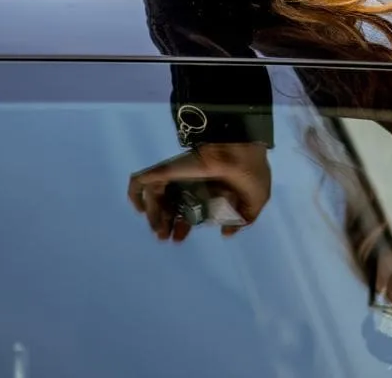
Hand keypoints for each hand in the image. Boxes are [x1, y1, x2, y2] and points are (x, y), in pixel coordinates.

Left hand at [127, 143, 271, 240]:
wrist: (240, 153)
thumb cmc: (249, 174)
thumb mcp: (256, 201)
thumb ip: (242, 219)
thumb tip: (226, 233)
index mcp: (209, 188)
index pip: (190, 209)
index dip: (184, 225)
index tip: (180, 238)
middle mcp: (191, 182)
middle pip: (171, 206)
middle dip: (167, 224)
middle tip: (166, 238)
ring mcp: (177, 176)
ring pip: (155, 198)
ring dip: (153, 217)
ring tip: (159, 233)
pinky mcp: (165, 170)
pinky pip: (140, 182)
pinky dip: (135, 195)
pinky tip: (140, 210)